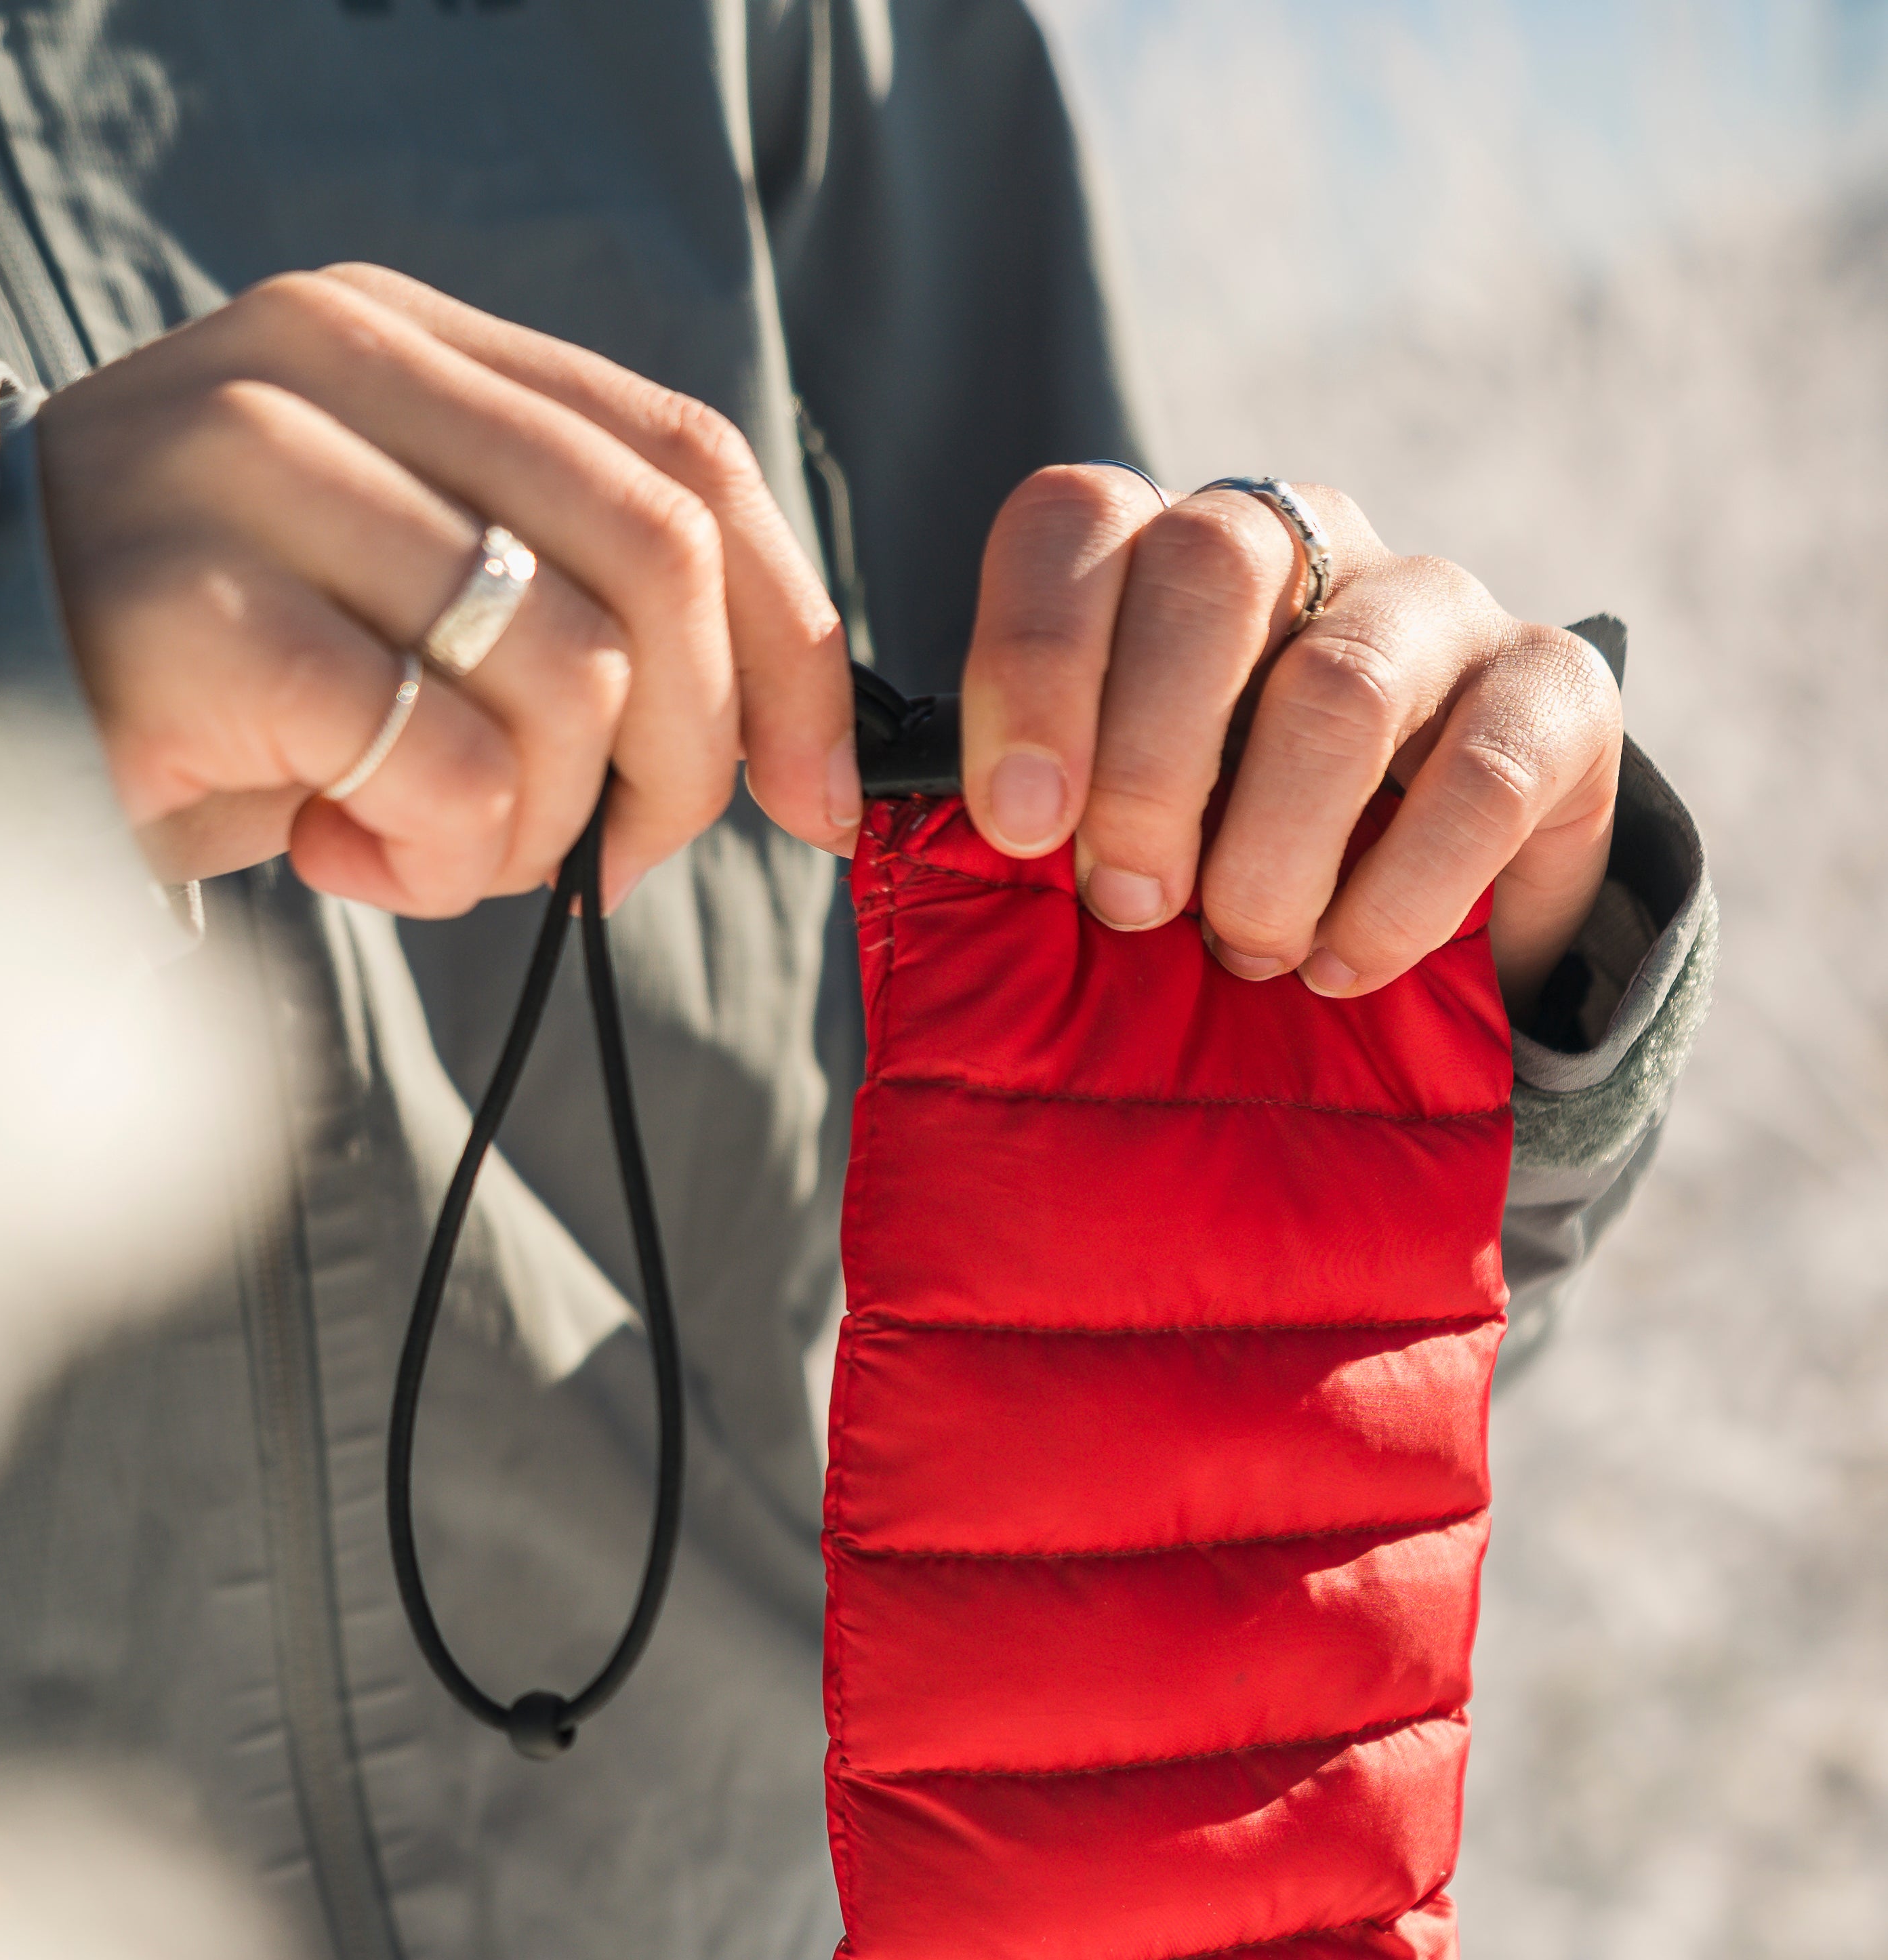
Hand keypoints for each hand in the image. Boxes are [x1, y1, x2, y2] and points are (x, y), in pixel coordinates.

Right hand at [34, 268, 858, 914]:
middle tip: (606, 864)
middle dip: (685, 762)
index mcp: (399, 341)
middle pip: (659, 563)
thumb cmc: (205, 689)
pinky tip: (346, 858)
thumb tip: (781, 734)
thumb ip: (557, 600)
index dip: (793, 638)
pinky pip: (447, 763)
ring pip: (568, 674)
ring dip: (534, 829)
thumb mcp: (396, 601)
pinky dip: (438, 860)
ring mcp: (257, 469)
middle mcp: (330, 365)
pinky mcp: (208, 608)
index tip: (824, 791)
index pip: (686, 456)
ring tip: (424, 849)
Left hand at [957, 470, 1622, 1023]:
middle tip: (1129, 908)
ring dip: (1270, 854)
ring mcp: (1437, 604)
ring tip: (1247, 956)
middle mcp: (1304, 540)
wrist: (1419, 924)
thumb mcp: (1106, 840)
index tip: (1017, 827)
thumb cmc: (1217, 873)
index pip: (1076, 522)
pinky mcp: (1556, 692)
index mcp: (1164, 557)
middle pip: (1208, 568)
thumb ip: (1020, 814)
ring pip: (1340, 685)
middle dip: (1148, 764)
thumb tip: (873, 829)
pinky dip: (1396, 898)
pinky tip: (1342, 968)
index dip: (1032, 662)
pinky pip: (1480, 777)